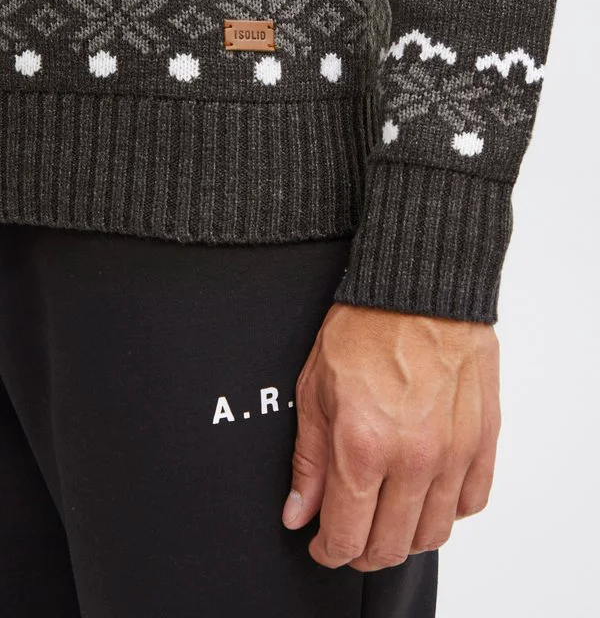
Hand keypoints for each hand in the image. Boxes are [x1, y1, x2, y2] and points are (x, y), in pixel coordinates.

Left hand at [282, 303, 500, 570]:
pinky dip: (449, 510)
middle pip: (392, 546)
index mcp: (363, 446)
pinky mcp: (484, 438)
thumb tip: (300, 512)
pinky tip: (427, 493)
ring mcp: (455, 451)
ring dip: (406, 536)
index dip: (329, 551)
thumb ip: (309, 460)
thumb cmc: (364, 327)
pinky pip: (472, 501)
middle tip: (351, 535)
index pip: (347, 536)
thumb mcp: (315, 390)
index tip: (323, 544)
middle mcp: (414, 457)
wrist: (417, 287)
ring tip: (387, 516)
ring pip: (434, 532)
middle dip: (364, 551)